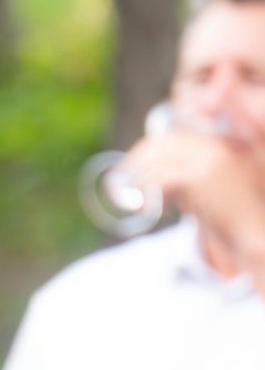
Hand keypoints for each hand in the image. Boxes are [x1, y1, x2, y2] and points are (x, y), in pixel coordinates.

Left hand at [131, 129, 264, 288]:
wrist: (256, 232)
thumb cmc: (231, 217)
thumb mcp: (208, 189)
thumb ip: (185, 177)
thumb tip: (149, 176)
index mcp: (220, 143)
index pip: (173, 137)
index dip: (147, 149)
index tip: (130, 164)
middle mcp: (216, 144)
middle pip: (163, 144)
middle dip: (137, 160)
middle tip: (119, 179)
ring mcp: (210, 157)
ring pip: (159, 160)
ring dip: (139, 178)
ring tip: (128, 195)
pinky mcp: (201, 175)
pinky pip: (162, 178)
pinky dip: (148, 192)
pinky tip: (146, 207)